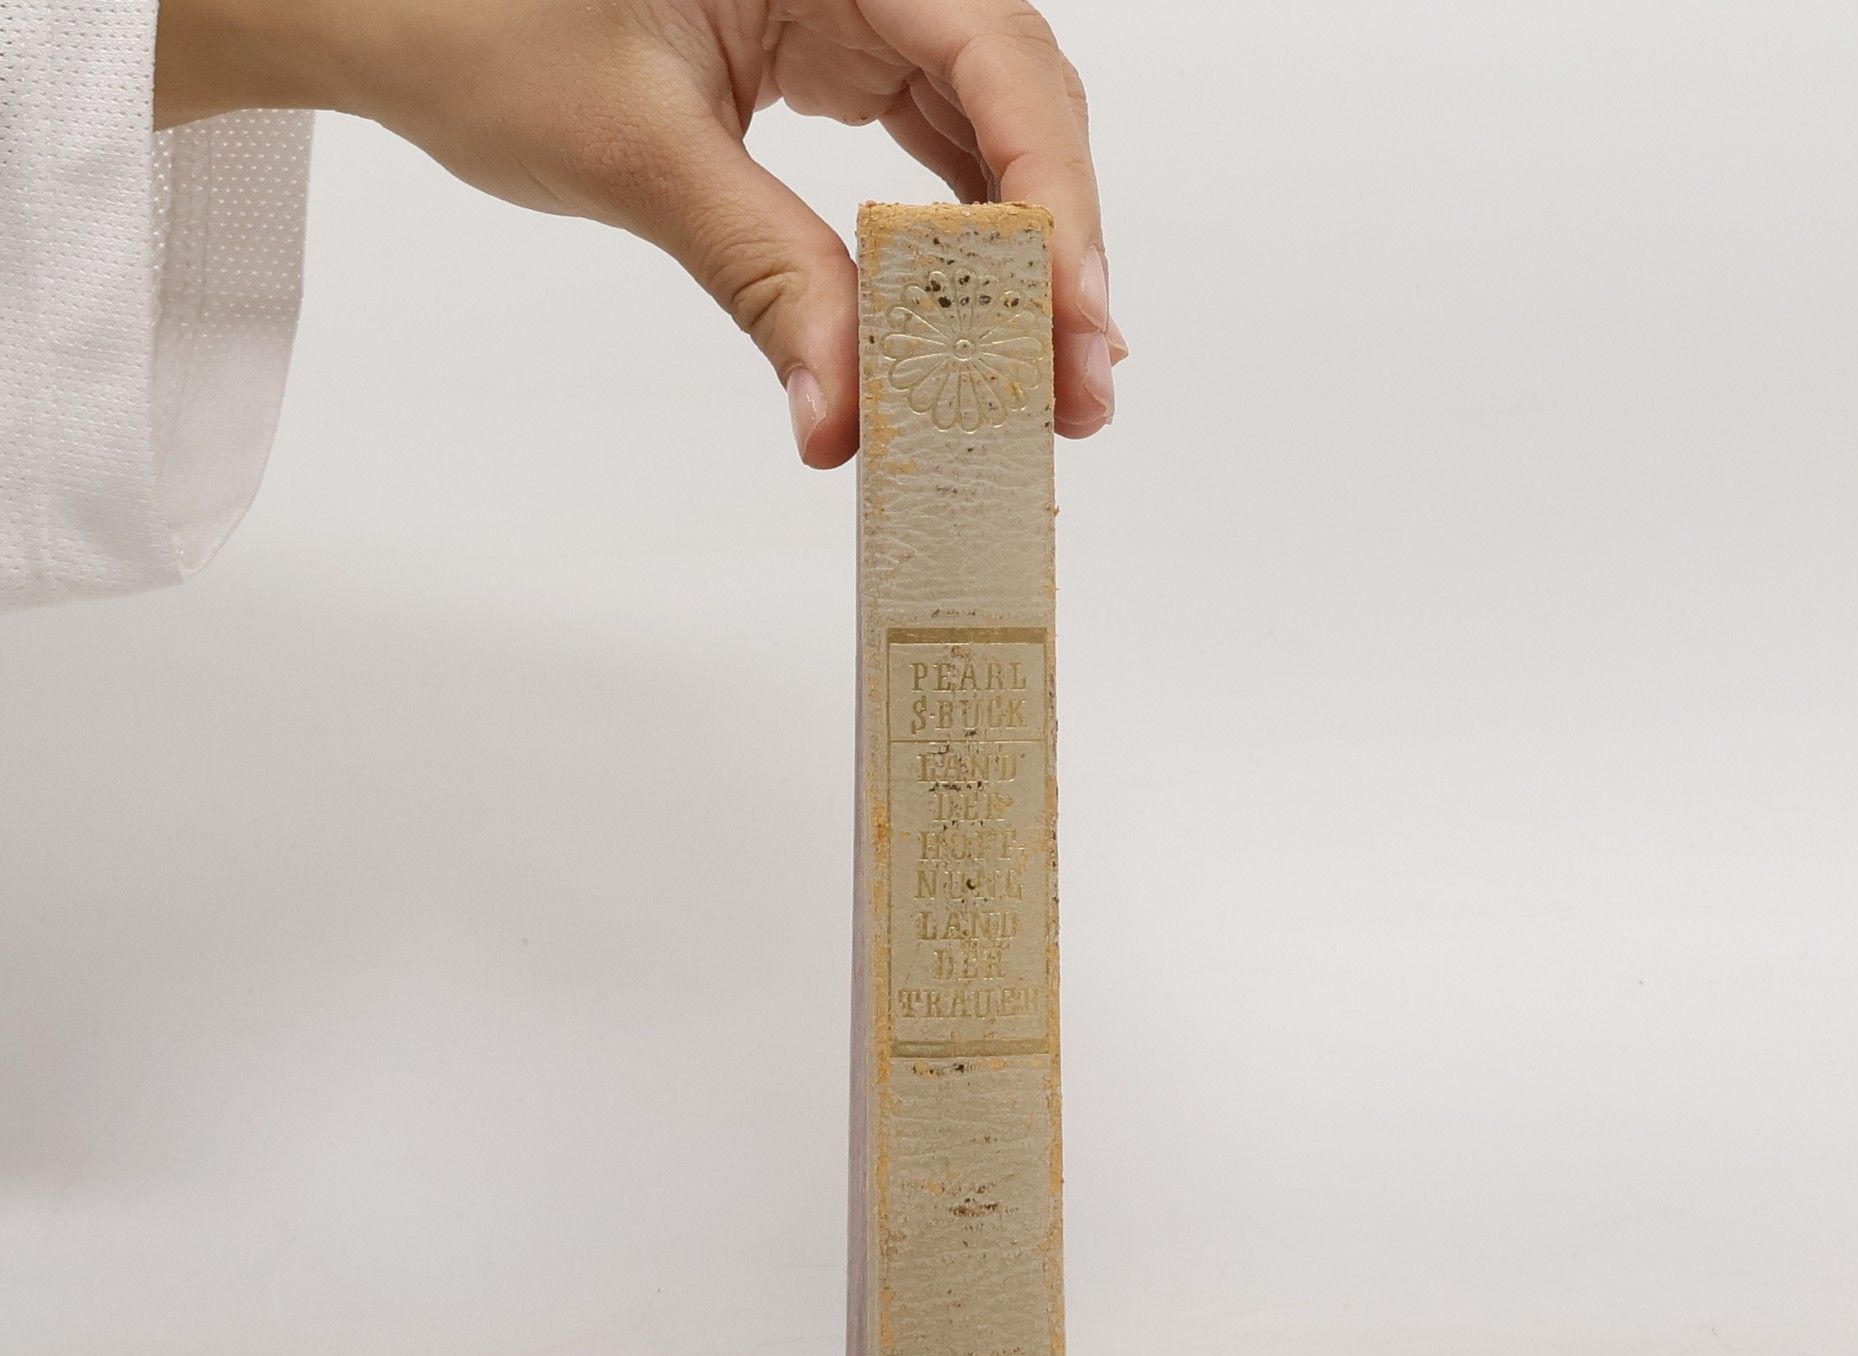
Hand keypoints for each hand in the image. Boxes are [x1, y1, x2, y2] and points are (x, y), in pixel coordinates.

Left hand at [155, 0, 1123, 465]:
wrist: (384, 5)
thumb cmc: (476, 20)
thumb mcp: (639, 153)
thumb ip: (765, 277)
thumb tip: (846, 412)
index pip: (993, 54)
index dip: (1048, 193)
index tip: (1069, 317)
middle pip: (1012, 99)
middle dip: (1049, 250)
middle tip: (1073, 388)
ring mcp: (854, 5)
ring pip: (980, 132)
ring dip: (1013, 262)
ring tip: (1045, 380)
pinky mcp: (831, 55)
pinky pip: (923, 150)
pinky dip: (950, 244)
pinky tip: (977, 323)